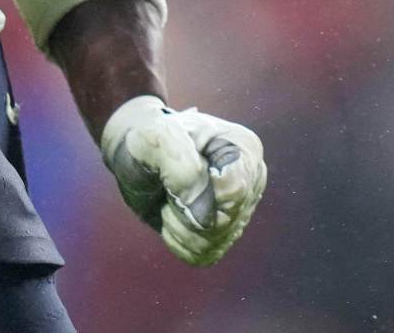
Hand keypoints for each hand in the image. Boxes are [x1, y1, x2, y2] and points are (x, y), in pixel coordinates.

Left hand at [99, 95, 265, 265]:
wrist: (141, 156)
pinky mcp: (224, 235)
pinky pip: (204, 255)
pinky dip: (179, 242)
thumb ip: (180, 166)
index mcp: (245, 149)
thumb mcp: (156, 138)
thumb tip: (201, 211)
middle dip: (185, 211)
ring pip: (212, 242)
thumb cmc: (152, 140)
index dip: (198, 192)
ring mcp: (241, 210)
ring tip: (169, 199)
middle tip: (167, 188)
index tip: (175, 174)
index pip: (235, 191)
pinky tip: (173, 217)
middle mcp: (252, 182)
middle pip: (223, 222)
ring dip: (179, 226)